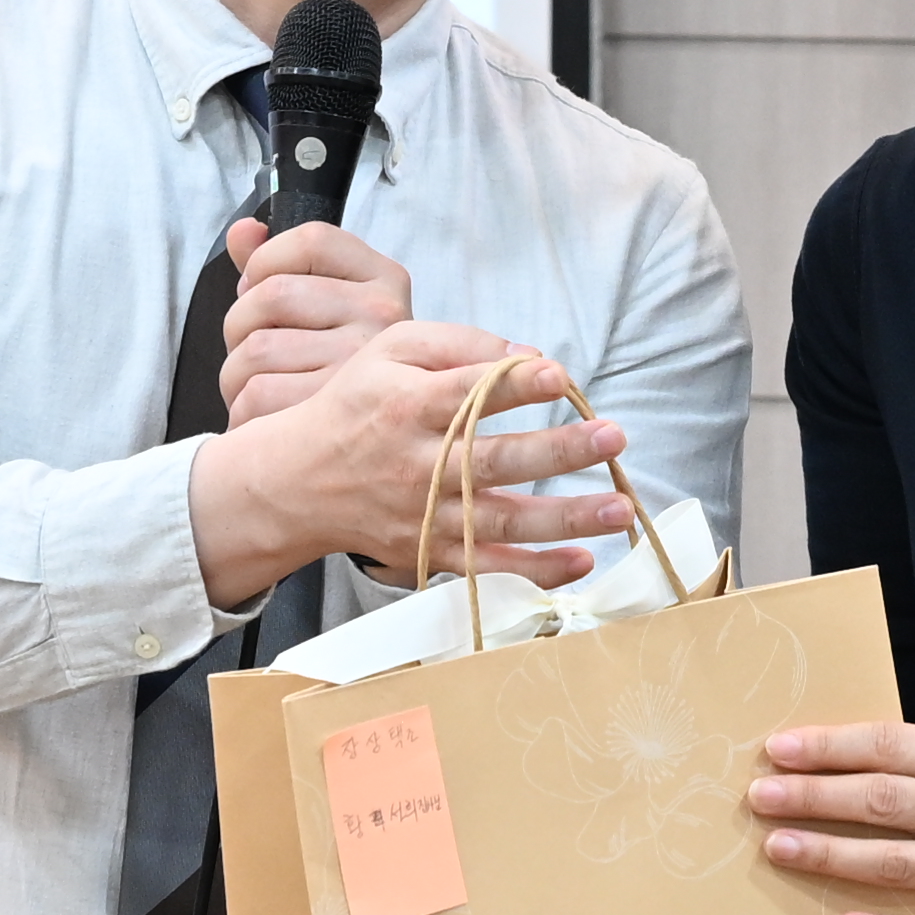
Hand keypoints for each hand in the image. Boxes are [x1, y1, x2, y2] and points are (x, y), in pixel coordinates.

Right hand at [186, 320, 636, 604]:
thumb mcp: (388, 352)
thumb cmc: (355, 404)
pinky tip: (583, 562)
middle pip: (494, 460)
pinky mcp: (428, 553)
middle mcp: (417, 464)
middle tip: (614, 436)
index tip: (560, 375)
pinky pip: (487, 569)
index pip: (465, 394)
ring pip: (501, 522)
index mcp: (406, 406)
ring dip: (564, 518)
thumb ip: (456, 342)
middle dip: (558, 451)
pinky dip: (535, 571)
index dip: (513, 385)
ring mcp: (424, 515)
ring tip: (620, 508)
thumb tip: (528, 355)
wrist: (294, 481)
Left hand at [216, 217, 413, 426]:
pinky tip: (259, 417)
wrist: (384, 435)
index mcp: (383, 278)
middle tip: (253, 349)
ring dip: (235, 374)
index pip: (311, 240)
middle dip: (240, 324)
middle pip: (273, 294)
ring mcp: (364, 366)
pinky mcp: (338, 415)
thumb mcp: (323, 303)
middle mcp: (384, 316)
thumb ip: (277, 263)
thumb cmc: (340, 364)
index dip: (265, 261)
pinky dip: (241, 410)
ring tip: (255, 387)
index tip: (259, 288)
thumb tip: (243, 231)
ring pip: (258, 350)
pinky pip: (258, 396)